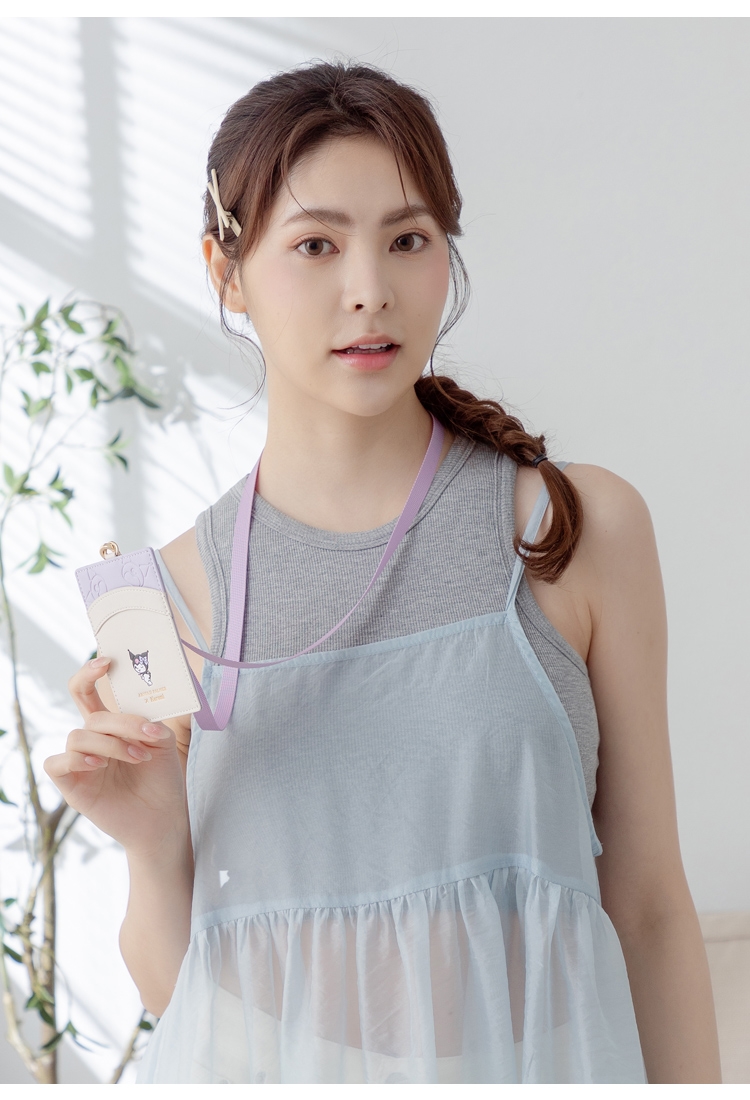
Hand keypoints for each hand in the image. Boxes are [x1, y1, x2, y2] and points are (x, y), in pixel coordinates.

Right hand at [44, 657, 189, 860]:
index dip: (89, 673)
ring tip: (139, 758)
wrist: (164, 819)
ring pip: (79, 734)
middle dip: (122, 721)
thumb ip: (147, 719)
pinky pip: (58, 762)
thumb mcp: (163, 740)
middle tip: (149, 736)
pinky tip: (100, 764)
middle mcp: (92, 740)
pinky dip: (78, 758)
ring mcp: (80, 762)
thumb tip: (138, 705)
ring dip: (113, 743)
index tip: (106, 661)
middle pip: (90, 713)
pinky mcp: (72, 786)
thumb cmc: (162, 780)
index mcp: (111, 726)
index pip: (88, 693)